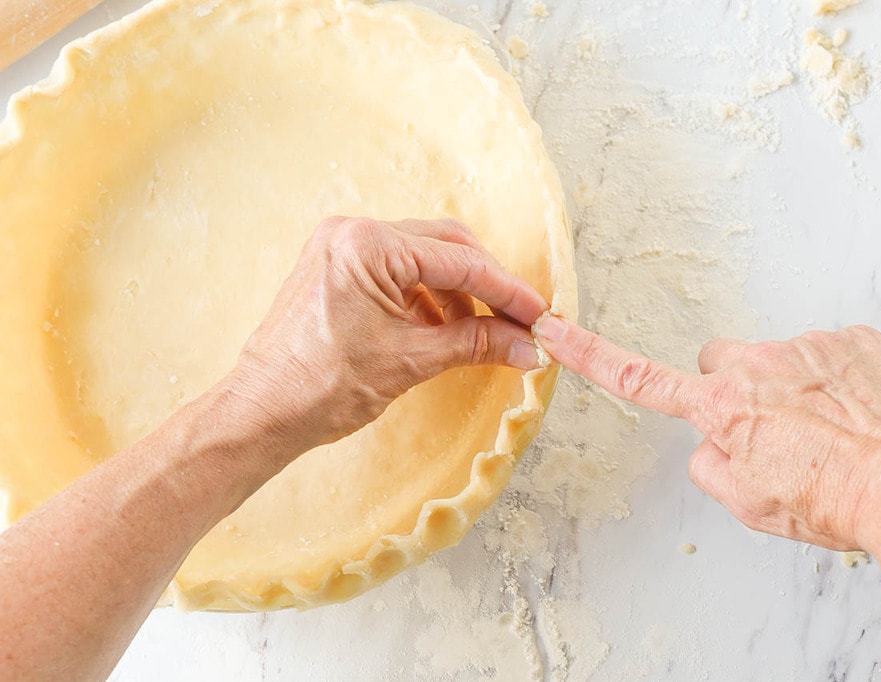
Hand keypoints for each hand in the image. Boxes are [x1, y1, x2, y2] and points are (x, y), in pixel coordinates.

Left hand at [226, 217, 547, 460]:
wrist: (261, 414)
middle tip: (519, 321)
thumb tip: (527, 345)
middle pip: (445, 246)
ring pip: (423, 259)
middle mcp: (352, 234)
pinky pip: (397, 273)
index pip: (460, 261)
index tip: (539, 314)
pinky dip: (428, 298)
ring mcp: (341, 249)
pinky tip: (446, 331)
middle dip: (486, 286)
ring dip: (459, 294)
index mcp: (368, 246)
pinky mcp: (336, 269)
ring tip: (484, 335)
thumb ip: (476, 344)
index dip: (507, 291)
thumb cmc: (321, 388)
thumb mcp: (411, 361)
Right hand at [535, 317, 880, 549]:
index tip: (553, 330)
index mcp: (721, 408)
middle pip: (723, 365)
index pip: (638, 378)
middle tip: (777, 432)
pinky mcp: (854, 338)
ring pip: (782, 360)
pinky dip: (839, 378)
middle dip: (738, 389)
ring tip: (832, 432)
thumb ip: (711, 467)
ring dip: (796, 388)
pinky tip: (861, 413)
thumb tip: (711, 443)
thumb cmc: (835, 502)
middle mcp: (756, 364)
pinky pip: (830, 351)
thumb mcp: (751, 506)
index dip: (588, 355)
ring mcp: (807, 345)